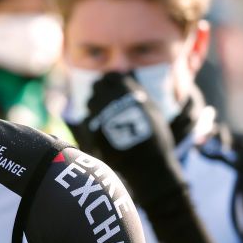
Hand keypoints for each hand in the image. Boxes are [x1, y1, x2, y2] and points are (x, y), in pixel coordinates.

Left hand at [76, 73, 185, 207]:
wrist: (148, 166)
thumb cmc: (156, 139)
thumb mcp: (151, 111)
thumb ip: (137, 94)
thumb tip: (127, 82)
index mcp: (127, 92)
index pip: (111, 77)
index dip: (111, 81)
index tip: (112, 85)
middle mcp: (111, 100)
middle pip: (97, 87)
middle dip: (101, 91)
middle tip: (106, 99)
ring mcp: (100, 115)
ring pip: (90, 102)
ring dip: (95, 105)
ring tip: (103, 114)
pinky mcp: (92, 131)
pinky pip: (86, 119)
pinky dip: (91, 121)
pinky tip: (99, 128)